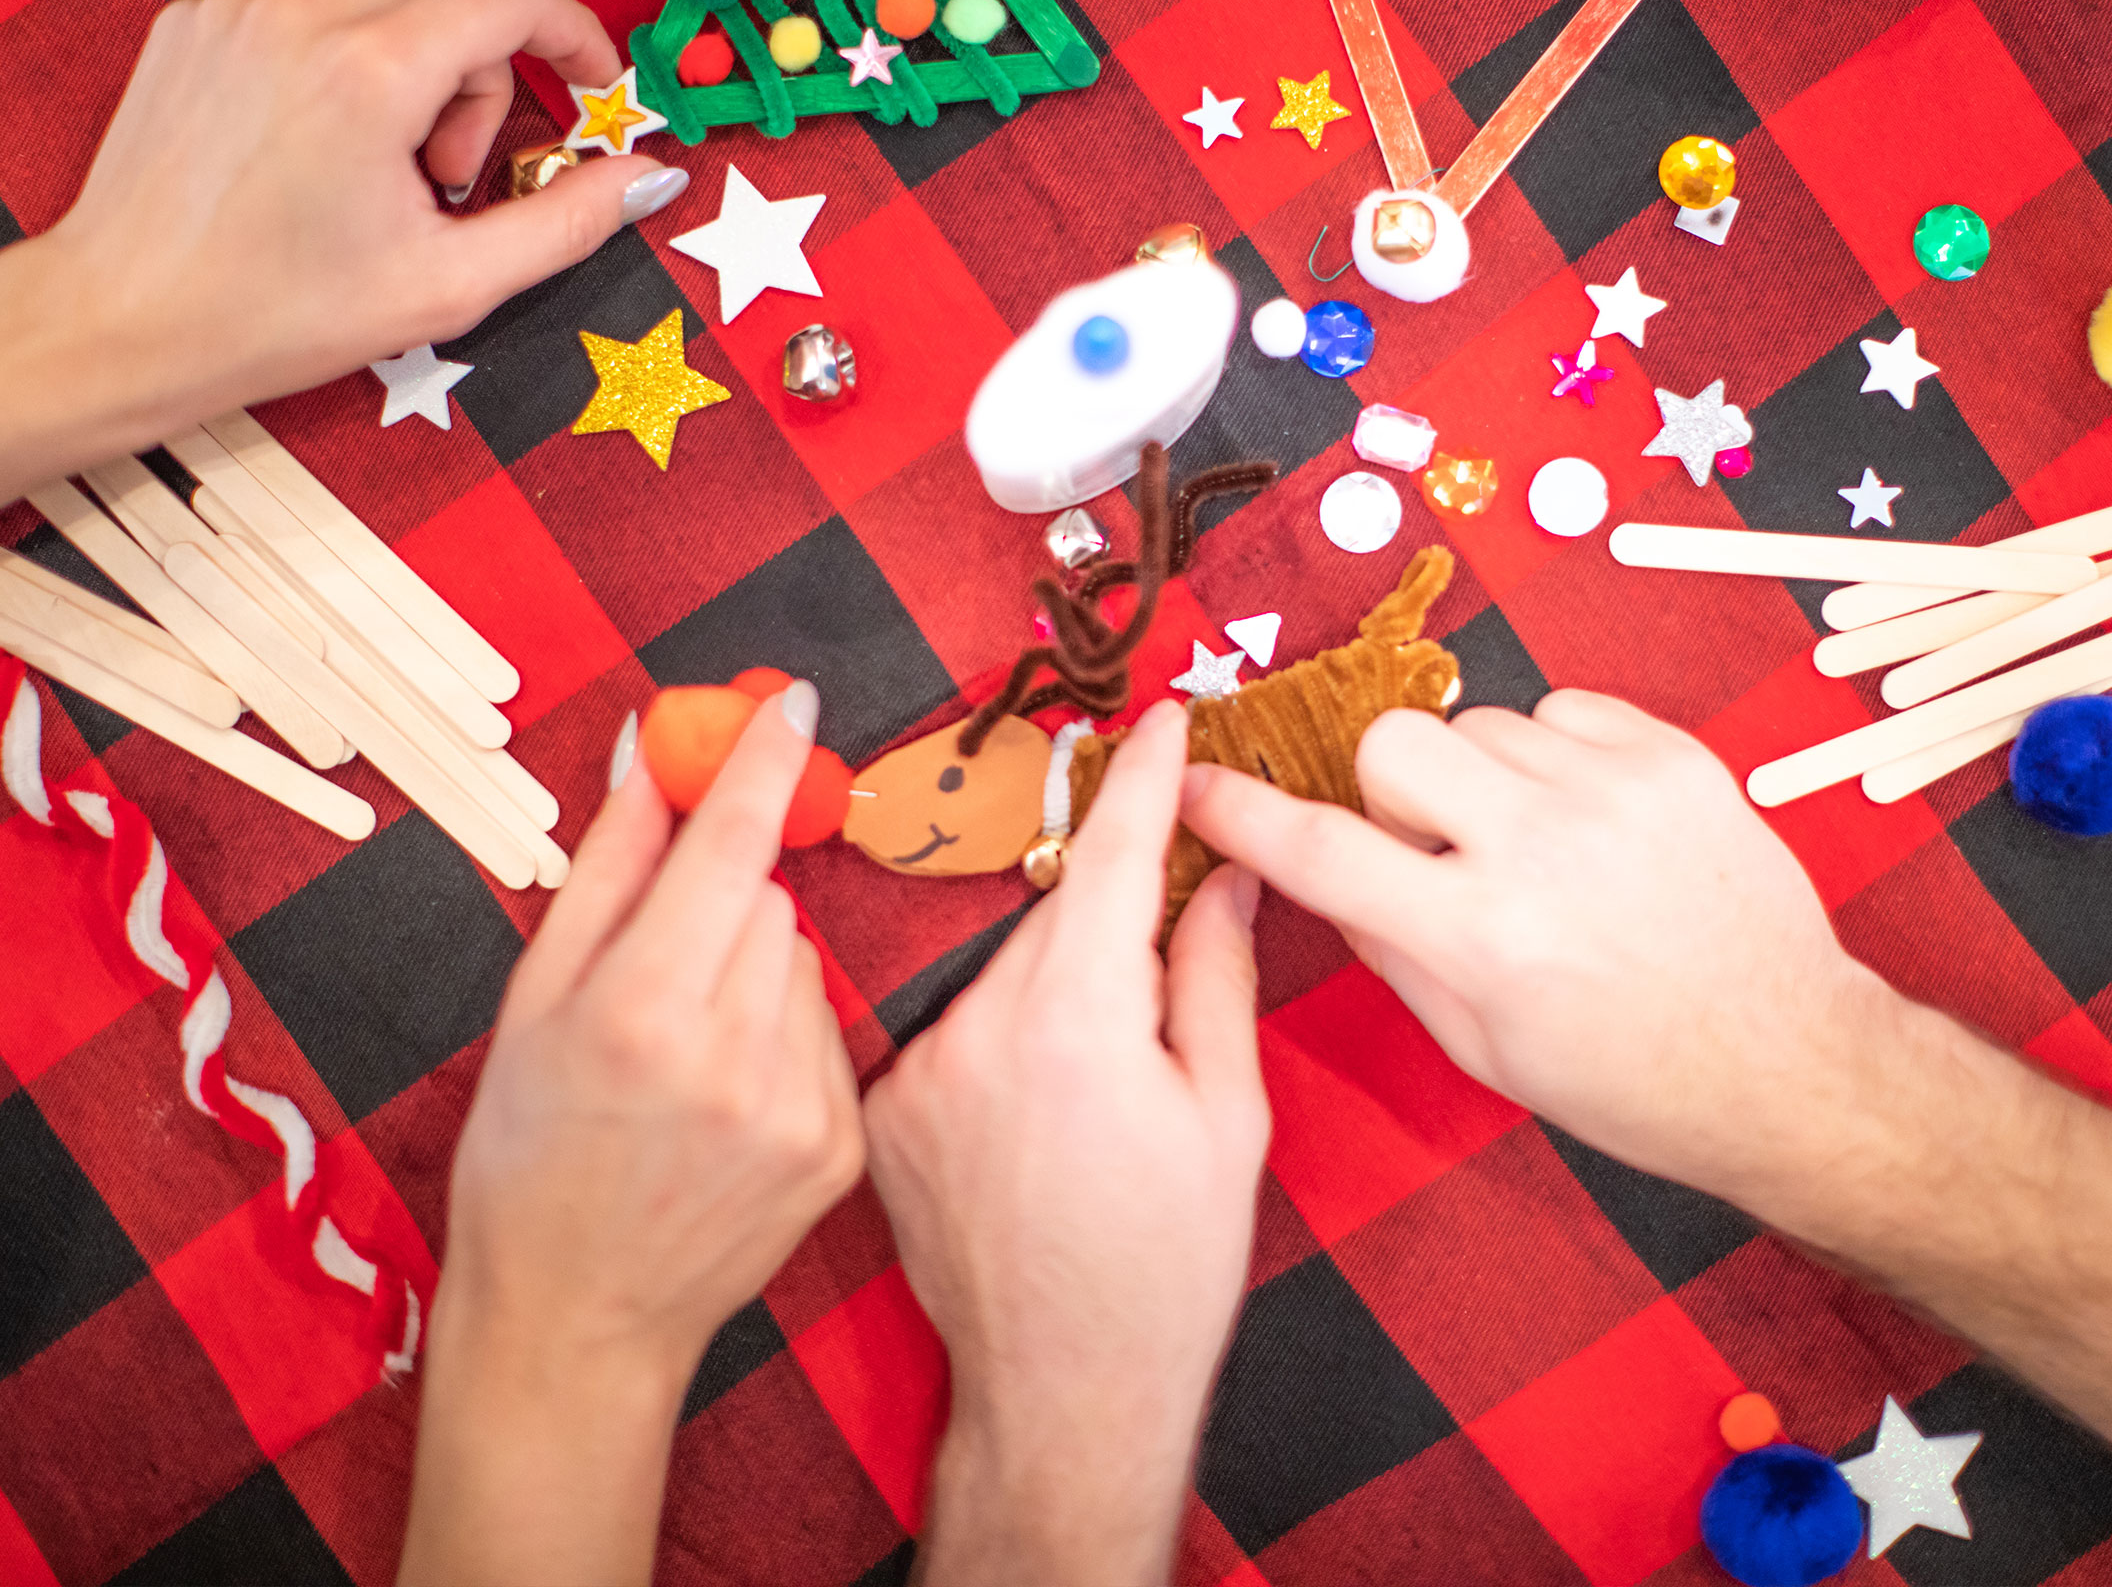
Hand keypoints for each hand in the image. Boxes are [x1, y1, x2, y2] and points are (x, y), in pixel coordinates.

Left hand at [41, 0, 686, 445]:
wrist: (119, 321)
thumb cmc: (271, 316)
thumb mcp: (448, 286)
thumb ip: (566, 222)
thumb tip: (644, 177)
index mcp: (369, 71)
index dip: (574, 36)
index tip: (592, 85)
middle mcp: (301, 13)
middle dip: (490, 66)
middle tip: (456, 170)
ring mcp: (241, 7)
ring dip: (420, 60)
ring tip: (385, 167)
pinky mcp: (199, 18)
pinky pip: (313, 3)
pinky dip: (349, 55)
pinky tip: (324, 144)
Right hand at [402, 683, 863, 1586]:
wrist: (574, 1320)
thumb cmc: (527, 1155)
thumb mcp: (532, 1002)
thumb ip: (603, 869)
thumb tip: (649, 752)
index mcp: (640, 1011)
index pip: (730, 848)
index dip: (761, 765)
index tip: (793, 703)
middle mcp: (731, 1055)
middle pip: (769, 900)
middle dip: (723, 906)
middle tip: (658, 975)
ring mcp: (796, 1106)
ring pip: (802, 961)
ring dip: (754, 975)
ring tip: (684, 1054)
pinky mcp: (838, 1145)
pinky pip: (825, 1029)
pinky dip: (782, 1037)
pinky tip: (723, 1096)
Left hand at [866, 702, 1270, 1586]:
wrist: (1064, 1394)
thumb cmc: (1167, 1269)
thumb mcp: (1228, 1115)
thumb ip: (1213, 973)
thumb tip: (1222, 872)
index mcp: (1080, 1017)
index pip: (1110, 852)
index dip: (1141, 775)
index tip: (1159, 717)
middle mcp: (982, 1027)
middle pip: (1056, 917)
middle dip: (1110, 919)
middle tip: (1164, 966)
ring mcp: (920, 1071)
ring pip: (1001, 975)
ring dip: (1053, 991)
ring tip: (1096, 1093)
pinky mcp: (883, 1113)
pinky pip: (953, 1032)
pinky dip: (1000, 1045)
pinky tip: (1040, 1122)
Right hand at [1180, 693, 1890, 1208]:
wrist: (1787, 1059)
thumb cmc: (1627, 1076)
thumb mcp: (1481, 1045)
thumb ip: (1389, 945)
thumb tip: (1318, 866)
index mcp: (1481, 940)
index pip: (1319, 851)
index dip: (1239, 811)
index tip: (1195, 782)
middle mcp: (1541, 850)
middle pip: (1392, 746)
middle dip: (1392, 790)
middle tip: (1436, 849)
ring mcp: (1615, 792)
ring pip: (1480, 723)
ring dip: (1482, 777)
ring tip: (1537, 847)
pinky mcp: (1674, 758)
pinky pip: (1563, 709)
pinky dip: (1555, 756)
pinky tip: (1589, 823)